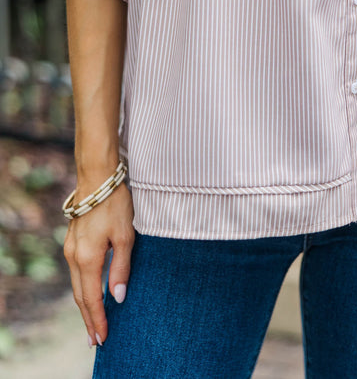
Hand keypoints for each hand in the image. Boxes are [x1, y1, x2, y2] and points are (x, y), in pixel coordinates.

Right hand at [63, 180, 134, 345]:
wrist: (97, 178)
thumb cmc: (115, 203)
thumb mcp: (125, 235)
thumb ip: (121, 268)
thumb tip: (118, 297)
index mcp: (87, 258)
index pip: (92, 298)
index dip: (98, 319)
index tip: (103, 338)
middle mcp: (74, 256)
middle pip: (80, 296)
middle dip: (89, 318)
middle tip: (96, 340)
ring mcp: (70, 248)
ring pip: (76, 285)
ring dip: (85, 305)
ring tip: (94, 322)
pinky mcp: (73, 241)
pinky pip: (76, 272)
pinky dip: (83, 288)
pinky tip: (90, 293)